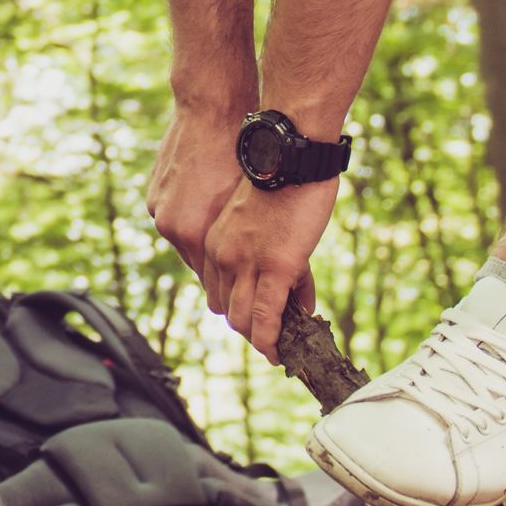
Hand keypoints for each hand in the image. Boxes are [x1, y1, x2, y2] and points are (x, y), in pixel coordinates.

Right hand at [146, 102, 248, 281]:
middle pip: (196, 262)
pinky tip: (207, 205)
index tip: (243, 289)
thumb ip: (245, 240)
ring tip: (223, 230)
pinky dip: (189, 217)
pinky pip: (173, 217)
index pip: (212, 279)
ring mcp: (158, 209)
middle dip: (215, 265)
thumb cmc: (241, 155)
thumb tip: (256, 267)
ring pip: (183, 239)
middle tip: (237, 263)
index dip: (230, 284)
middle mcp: (171, 226)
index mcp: (195, 233)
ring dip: (201, 238)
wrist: (211, 110)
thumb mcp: (250, 204)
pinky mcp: (154, 193)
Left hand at [199, 176, 339, 353]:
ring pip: (243, 319)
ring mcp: (247, 262)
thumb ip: (265, 248)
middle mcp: (222, 255)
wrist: (291, 152)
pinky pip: (267, 316)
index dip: (239, 308)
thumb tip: (286, 278)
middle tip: (276, 337)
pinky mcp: (275, 267)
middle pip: (227, 309)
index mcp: (213, 241)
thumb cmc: (283, 175)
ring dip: (261, 339)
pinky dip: (271, 340)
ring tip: (282, 348)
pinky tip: (280, 353)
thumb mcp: (260, 215)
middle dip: (251, 327)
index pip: (217, 290)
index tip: (259, 317)